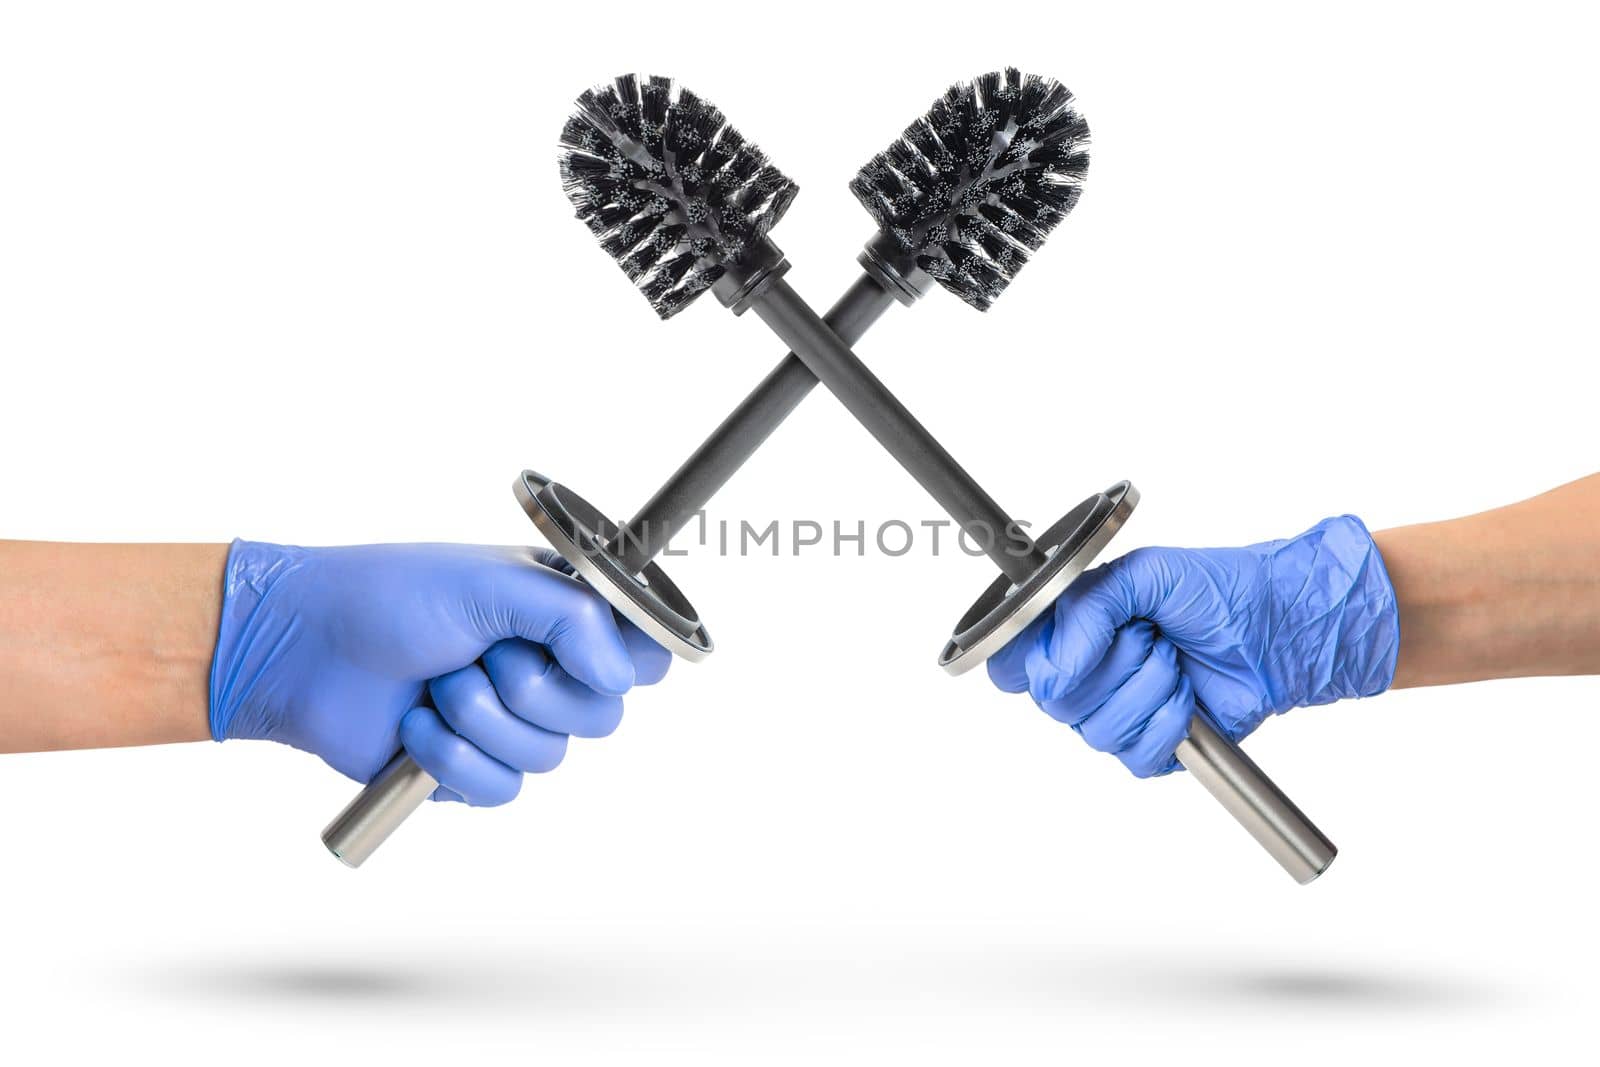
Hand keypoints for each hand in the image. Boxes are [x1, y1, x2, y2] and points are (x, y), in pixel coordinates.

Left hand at [208, 541, 670, 803]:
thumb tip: (622, 676)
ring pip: (548, 757)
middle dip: (536, 690)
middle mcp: (546, 671)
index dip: (632, 662)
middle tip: (485, 655)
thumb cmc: (390, 596)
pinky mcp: (470, 771)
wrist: (304, 649)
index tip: (594, 654)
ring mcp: (510, 725)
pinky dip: (453, 759)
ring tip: (436, 684)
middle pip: (603, 715)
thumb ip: (573, 618)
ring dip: (482, 720)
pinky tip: (415, 728)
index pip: (644, 653)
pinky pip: (501, 790)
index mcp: (562, 618)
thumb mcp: (492, 583)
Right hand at [987, 515, 1398, 776]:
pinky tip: (1188, 697)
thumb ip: (1085, 608)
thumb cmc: (1214, 591)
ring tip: (1174, 661)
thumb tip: (1053, 666)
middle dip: (1110, 664)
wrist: (1276, 628)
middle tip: (1147, 636)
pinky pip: (1134, 755)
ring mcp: (1116, 714)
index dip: (1027, 663)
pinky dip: (1168, 722)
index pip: (1010, 665)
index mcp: (1069, 632)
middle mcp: (1085, 677)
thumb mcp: (1141, 575)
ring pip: (1096, 730)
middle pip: (1053, 701)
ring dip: (1147, 690)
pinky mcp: (1152, 748)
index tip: (1065, 647)